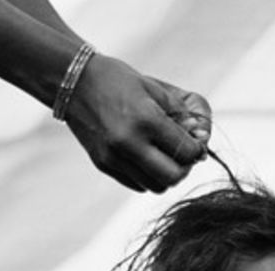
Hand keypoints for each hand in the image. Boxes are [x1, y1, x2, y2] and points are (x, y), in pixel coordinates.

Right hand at [63, 54, 209, 192]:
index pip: (186, 152)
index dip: (197, 151)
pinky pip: (136, 184)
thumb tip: (200, 140)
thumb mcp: (154, 90)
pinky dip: (147, 177)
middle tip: (182, 156)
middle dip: (184, 168)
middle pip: (173, 177)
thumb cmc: (116, 80)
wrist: (73, 82)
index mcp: (146, 120)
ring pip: (155, 186)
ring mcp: (114, 157)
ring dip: (165, 175)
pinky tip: (146, 159)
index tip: (195, 144)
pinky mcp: (103, 164)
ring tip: (164, 157)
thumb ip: (180, 116)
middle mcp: (129, 143)